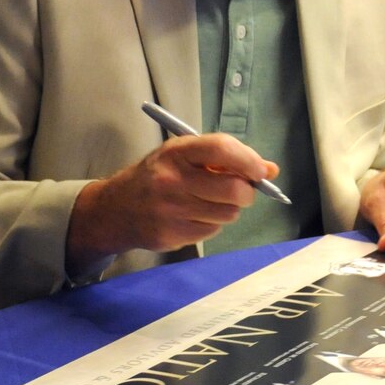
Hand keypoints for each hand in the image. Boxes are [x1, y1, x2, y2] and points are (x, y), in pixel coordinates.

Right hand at [68, 134, 266, 269]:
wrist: (114, 209)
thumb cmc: (157, 176)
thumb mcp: (183, 155)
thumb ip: (226, 158)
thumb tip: (270, 170)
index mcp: (176, 152)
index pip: (221, 149)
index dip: (248, 160)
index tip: (260, 170)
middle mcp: (171, 180)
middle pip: (233, 189)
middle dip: (246, 191)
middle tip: (241, 190)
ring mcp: (170, 211)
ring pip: (228, 213)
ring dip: (229, 209)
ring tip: (210, 201)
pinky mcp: (171, 235)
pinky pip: (213, 230)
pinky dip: (212, 223)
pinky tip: (194, 215)